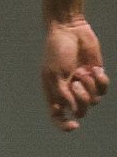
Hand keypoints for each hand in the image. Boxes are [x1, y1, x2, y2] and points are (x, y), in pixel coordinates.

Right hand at [42, 16, 106, 130]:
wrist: (70, 31)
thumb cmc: (57, 51)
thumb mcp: (54, 73)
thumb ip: (62, 93)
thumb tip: (72, 109)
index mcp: (54, 91)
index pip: (57, 116)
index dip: (63, 125)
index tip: (74, 126)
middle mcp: (68, 91)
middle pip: (79, 111)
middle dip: (81, 100)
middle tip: (77, 84)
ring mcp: (83, 84)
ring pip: (94, 101)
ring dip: (90, 86)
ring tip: (84, 71)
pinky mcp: (96, 76)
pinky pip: (103, 89)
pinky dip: (101, 81)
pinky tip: (96, 69)